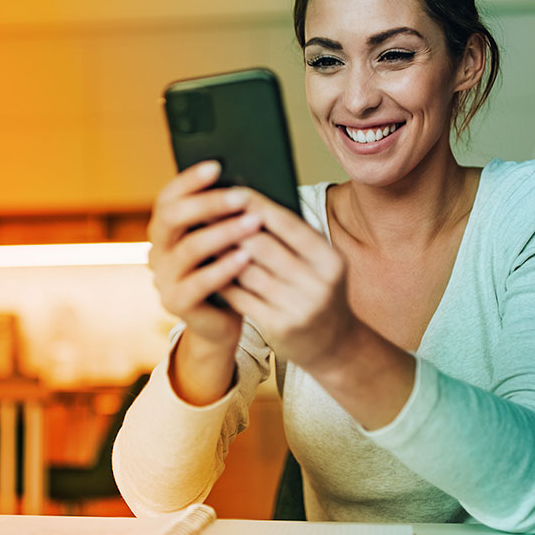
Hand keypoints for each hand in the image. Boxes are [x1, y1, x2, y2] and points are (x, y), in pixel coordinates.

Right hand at [147, 161, 262, 349]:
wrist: (221, 320)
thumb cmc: (227, 270)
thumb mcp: (223, 239)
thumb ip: (224, 216)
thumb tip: (247, 180)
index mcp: (164, 229)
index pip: (167, 197)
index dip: (189, 180)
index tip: (217, 165)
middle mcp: (157, 250)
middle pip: (171, 217)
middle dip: (208, 203)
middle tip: (242, 196)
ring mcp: (163, 278)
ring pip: (189, 249)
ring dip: (223, 233)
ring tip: (253, 223)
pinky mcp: (175, 303)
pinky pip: (199, 282)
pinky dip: (223, 267)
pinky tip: (246, 257)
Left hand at [219, 190, 355, 371]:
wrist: (334, 344)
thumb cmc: (316, 291)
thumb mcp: (318, 264)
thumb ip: (291, 238)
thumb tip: (247, 203)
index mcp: (330, 260)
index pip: (288, 224)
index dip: (257, 204)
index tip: (230, 189)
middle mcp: (318, 284)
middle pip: (263, 246)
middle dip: (231, 227)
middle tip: (205, 210)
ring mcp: (299, 308)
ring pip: (247, 272)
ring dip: (221, 253)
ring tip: (201, 236)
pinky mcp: (279, 327)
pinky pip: (241, 297)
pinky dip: (222, 280)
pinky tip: (208, 267)